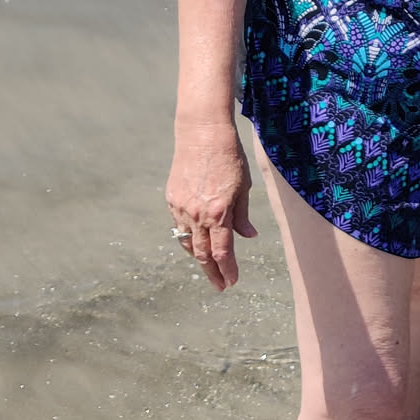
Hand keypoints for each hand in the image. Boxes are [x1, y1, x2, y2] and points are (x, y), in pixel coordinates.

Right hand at [166, 119, 257, 291]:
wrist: (202, 134)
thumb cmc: (229, 157)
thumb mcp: (243, 186)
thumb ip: (243, 215)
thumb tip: (247, 236)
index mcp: (218, 212)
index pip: (223, 252)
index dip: (227, 269)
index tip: (232, 281)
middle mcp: (197, 214)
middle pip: (203, 254)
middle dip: (212, 272)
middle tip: (220, 285)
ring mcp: (181, 207)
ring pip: (188, 242)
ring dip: (199, 258)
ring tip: (209, 267)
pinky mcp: (172, 199)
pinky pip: (179, 227)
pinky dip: (188, 238)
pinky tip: (196, 243)